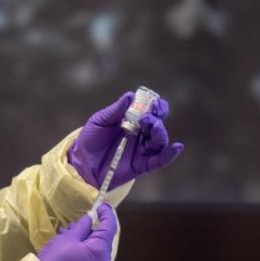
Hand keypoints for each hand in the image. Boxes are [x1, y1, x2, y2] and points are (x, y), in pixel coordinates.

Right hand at [38, 204, 116, 260]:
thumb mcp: (67, 239)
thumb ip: (81, 227)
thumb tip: (89, 219)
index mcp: (100, 252)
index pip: (110, 227)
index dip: (106, 214)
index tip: (101, 207)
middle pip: (103, 241)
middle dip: (90, 231)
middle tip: (74, 226)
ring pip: (97, 253)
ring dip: (85, 243)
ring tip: (67, 238)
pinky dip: (85, 255)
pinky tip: (71, 250)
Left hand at [68, 91, 183, 189]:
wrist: (82, 162)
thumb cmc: (90, 139)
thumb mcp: (99, 121)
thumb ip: (115, 110)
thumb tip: (130, 96)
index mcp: (132, 121)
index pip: (150, 111)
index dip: (155, 105)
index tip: (153, 102)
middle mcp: (140, 134)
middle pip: (157, 124)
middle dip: (157, 117)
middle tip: (148, 115)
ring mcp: (142, 150)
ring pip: (159, 140)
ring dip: (160, 132)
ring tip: (151, 126)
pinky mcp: (141, 165)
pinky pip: (159, 160)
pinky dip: (170, 154)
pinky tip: (177, 147)